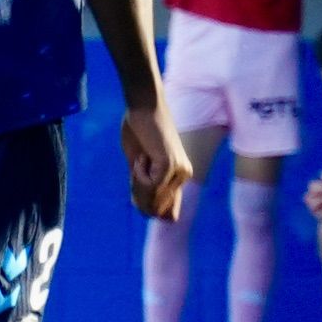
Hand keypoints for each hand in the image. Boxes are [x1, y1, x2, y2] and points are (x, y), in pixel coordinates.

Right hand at [119, 101, 193, 219]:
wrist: (143, 106)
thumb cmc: (139, 131)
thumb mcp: (140, 166)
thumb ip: (146, 188)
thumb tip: (149, 215)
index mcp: (179, 177)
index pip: (168, 214)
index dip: (147, 207)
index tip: (137, 187)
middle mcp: (184, 176)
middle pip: (156, 211)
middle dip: (139, 195)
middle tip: (138, 167)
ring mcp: (179, 171)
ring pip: (151, 200)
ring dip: (137, 183)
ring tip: (141, 159)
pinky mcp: (170, 165)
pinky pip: (149, 186)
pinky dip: (138, 174)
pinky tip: (142, 156)